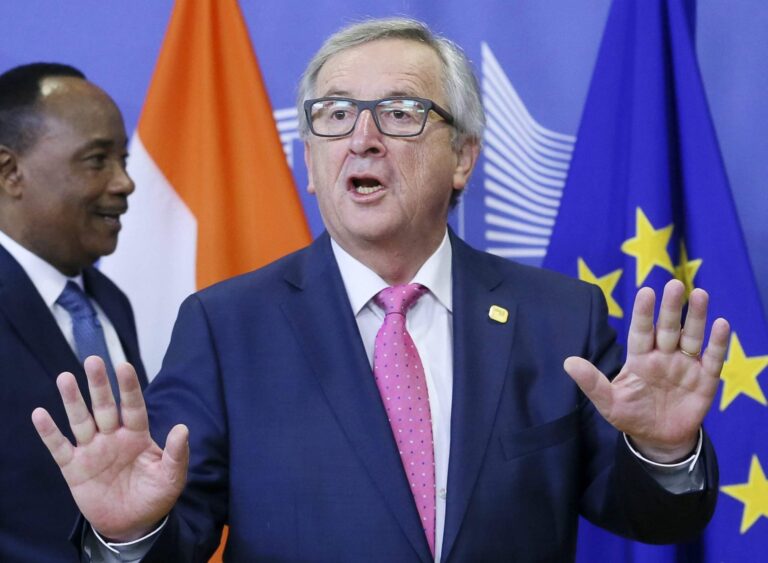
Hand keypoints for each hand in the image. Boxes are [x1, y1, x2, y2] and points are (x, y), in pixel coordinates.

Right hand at [31, 356, 188, 540]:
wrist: (132, 524)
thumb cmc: (154, 496)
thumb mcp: (171, 477)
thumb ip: (176, 454)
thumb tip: (183, 428)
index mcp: (137, 435)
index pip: (133, 406)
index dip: (129, 387)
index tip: (124, 365)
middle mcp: (113, 437)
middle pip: (104, 406)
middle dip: (99, 385)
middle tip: (93, 360)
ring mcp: (92, 450)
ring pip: (81, 420)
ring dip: (73, 400)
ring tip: (65, 378)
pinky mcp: (74, 468)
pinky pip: (59, 447)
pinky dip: (49, 432)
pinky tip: (40, 414)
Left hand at [564, 279, 729, 462]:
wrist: (658, 440)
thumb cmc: (631, 416)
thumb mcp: (609, 402)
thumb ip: (591, 382)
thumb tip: (567, 362)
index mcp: (639, 358)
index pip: (641, 330)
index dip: (643, 313)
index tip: (646, 292)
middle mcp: (663, 356)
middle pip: (668, 328)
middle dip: (671, 307)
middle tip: (675, 284)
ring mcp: (685, 366)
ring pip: (691, 336)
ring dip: (697, 317)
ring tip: (700, 294)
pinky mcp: (704, 380)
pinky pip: (712, 358)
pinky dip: (718, 343)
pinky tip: (721, 324)